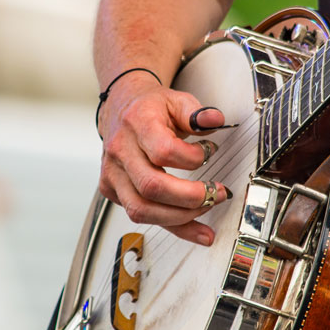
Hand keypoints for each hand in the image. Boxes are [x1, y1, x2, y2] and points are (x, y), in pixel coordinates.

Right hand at [98, 71, 229, 245]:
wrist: (120, 107)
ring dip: (181, 217)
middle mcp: (120, 150)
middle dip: (191, 197)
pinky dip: (172, 226)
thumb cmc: (150, 107)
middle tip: (216, 193)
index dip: (192, 159)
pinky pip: (141, 216)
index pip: (163, 151)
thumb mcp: (177, 101)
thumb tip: (215, 120)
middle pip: (152, 187)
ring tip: (208, 208)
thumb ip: (197, 113)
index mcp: (137, 123)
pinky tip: (195, 229)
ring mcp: (113, 173)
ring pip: (142, 210)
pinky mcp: (112, 190)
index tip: (209, 153)